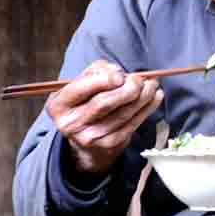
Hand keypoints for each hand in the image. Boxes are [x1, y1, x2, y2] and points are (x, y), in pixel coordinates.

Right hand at [47, 60, 162, 180]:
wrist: (86, 135)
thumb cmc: (85, 100)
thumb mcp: (81, 83)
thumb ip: (97, 71)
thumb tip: (118, 72)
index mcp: (59, 105)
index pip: (79, 89)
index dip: (102, 80)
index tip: (120, 75)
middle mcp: (71, 124)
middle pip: (103, 103)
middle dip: (126, 89)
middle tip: (140, 80)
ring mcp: (90, 137)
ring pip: (122, 114)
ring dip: (142, 97)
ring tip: (152, 85)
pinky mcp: (109, 144)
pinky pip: (132, 125)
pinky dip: (147, 109)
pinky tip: (155, 97)